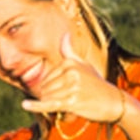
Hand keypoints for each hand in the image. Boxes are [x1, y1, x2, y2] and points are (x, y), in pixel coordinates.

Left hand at [11, 53, 129, 125]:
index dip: (52, 87)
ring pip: (47, 97)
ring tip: (71, 104)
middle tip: (70, 99)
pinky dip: (36, 106)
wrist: (114, 102)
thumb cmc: (97, 84)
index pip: (47, 77)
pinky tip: (25, 105)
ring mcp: (71, 87)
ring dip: (53, 104)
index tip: (67, 91)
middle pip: (45, 88)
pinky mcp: (71, 102)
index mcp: (70, 63)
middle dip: (52, 97)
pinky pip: (49, 104)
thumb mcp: (84, 65)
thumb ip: (70, 52)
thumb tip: (65, 34)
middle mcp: (70, 73)